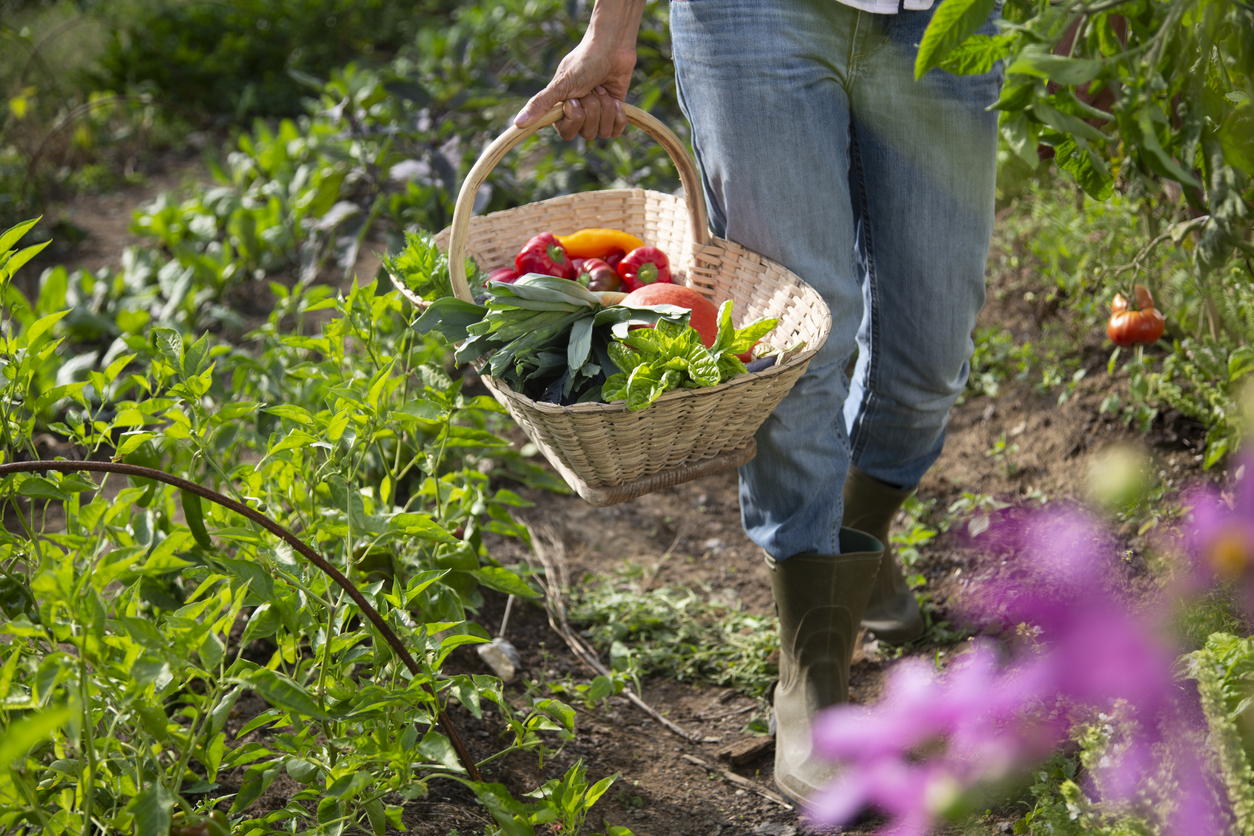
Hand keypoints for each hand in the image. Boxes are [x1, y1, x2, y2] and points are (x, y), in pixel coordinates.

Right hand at [513, 2, 643, 140]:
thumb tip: (517, 123)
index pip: (566, 133)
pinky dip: (618, 115)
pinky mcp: (614, 115)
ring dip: (605, 108)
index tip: (575, 99)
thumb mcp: (561, 84)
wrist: (612, 48)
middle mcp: (579, 116)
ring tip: (602, 89)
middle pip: (586, 133)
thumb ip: (540, 104)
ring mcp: (597, 116)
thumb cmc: (584, 62)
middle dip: (592, 110)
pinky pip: (616, 131)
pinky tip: (616, 100)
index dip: (574, 118)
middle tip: (592, 90)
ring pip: (602, 132)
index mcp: (562, 110)